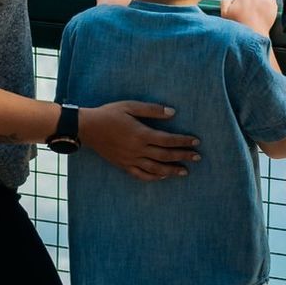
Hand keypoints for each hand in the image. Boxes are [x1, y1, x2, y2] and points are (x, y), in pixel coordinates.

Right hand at [82, 100, 198, 181]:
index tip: (196, 141)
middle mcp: (137, 149)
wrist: (87, 128)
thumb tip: (173, 112)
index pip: (168, 140)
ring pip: (155, 169)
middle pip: (165, 156)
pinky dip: (153, 177)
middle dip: (183, 156)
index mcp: (141, 134)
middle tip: (198, 157)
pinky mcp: (123, 165)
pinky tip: (162, 176)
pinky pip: (141, 175)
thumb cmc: (109, 114)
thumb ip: (152, 110)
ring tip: (185, 171)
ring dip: (172, 171)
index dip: (183, 141)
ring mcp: (130, 160)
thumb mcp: (130, 106)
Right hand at [219, 0, 277, 36]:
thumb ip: (225, 2)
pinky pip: (270, 0)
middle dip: (250, 4)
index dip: (241, 5)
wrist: (253, 37)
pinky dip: (268, 6)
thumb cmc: (238, 27)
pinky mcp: (272, 4)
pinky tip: (264, 14)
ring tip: (257, 17)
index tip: (242, 13)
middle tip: (249, 16)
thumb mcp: (224, 14)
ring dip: (259, 5)